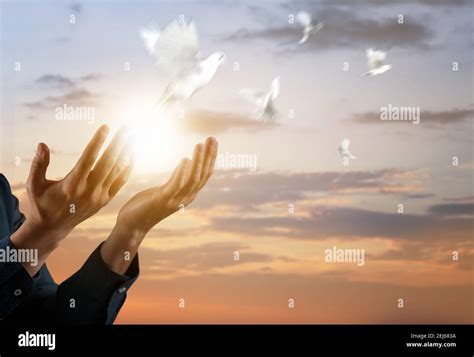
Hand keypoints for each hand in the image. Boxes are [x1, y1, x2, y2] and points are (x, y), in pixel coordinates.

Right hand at [11, 125, 134, 273]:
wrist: (52, 228)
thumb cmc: (41, 203)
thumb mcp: (34, 185)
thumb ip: (38, 165)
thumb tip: (42, 144)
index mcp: (72, 184)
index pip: (88, 158)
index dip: (98, 142)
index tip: (106, 126)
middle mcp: (88, 190)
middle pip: (108, 162)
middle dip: (118, 142)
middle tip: (127, 126)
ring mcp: (99, 196)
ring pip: (116, 170)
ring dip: (125, 152)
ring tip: (132, 136)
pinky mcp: (105, 200)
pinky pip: (120, 181)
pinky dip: (127, 167)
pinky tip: (132, 154)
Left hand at [100, 137, 217, 273]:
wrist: (132, 224)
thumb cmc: (146, 205)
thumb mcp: (166, 190)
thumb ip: (178, 179)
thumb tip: (187, 162)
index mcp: (187, 194)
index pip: (205, 174)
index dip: (210, 158)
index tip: (212, 141)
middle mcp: (186, 197)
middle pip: (203, 175)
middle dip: (209, 156)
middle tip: (212, 138)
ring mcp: (175, 200)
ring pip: (192, 179)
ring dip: (198, 161)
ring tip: (200, 145)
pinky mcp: (162, 200)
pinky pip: (176, 185)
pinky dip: (181, 172)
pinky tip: (184, 160)